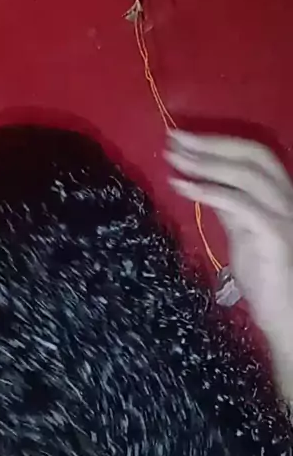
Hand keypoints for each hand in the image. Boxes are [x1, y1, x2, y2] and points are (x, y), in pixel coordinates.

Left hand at [165, 130, 292, 399]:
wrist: (285, 317)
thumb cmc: (266, 281)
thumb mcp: (244, 236)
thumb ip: (231, 210)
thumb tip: (207, 186)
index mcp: (279, 196)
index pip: (253, 155)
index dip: (219, 142)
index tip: (183, 138)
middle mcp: (286, 199)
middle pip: (252, 156)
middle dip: (210, 144)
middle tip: (173, 139)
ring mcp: (283, 215)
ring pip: (247, 174)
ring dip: (206, 163)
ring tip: (174, 160)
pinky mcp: (274, 234)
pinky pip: (240, 204)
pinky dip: (210, 191)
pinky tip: (184, 186)